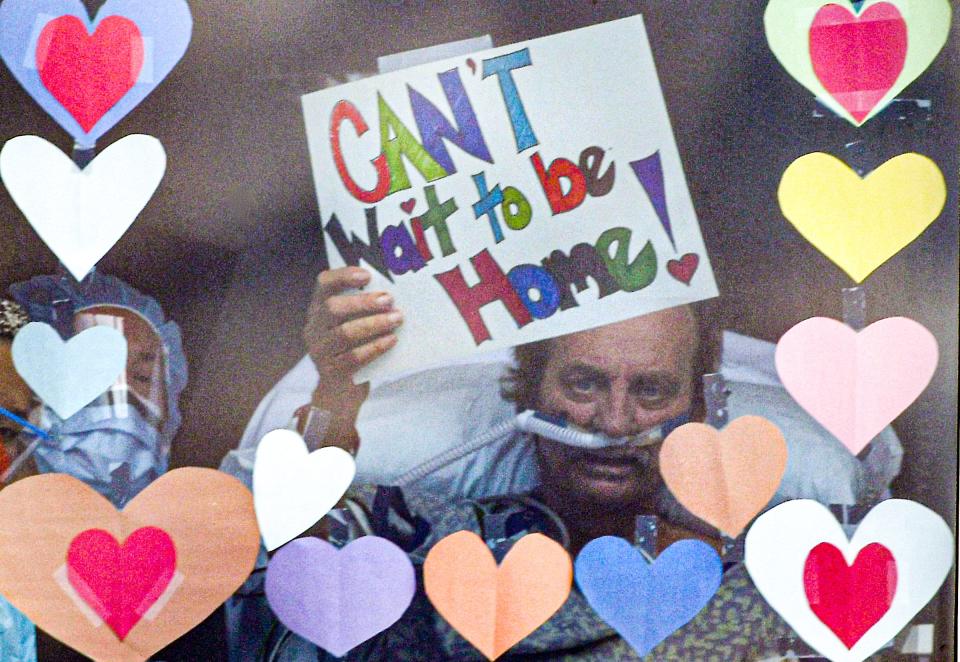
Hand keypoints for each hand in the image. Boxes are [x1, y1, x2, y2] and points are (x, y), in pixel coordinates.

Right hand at [302, 267, 401, 447]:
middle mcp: (314, 328)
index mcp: (318, 310)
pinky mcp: (332, 372)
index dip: (343, 276)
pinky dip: (375, 347)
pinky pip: (354, 358)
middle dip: (363, 302)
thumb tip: (393, 292)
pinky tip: (392, 340)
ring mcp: (320, 351)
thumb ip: (364, 309)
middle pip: (332, 308)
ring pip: (344, 333)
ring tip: (397, 319)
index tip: (367, 275)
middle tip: (389, 299)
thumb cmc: (352, 350)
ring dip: (374, 324)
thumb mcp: (353, 325)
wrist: (340, 393)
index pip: (323, 284)